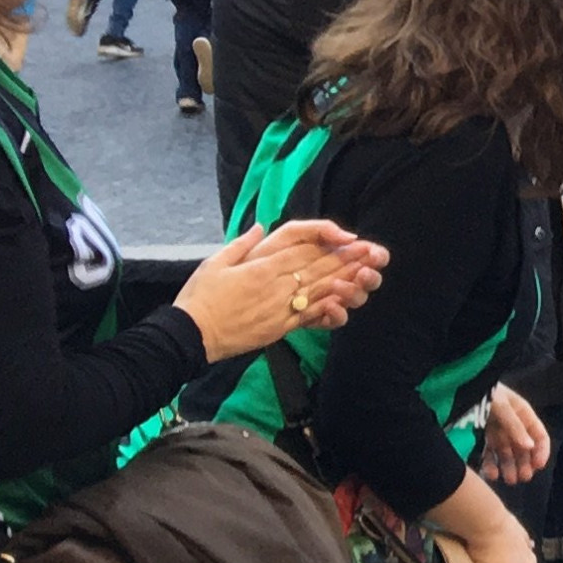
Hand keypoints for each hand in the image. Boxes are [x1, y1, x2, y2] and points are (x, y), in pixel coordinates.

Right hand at [174, 219, 385, 363]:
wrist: (190, 335)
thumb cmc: (199, 298)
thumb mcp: (215, 262)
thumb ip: (242, 244)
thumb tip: (259, 226)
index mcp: (261, 267)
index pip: (302, 251)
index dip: (329, 244)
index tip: (351, 239)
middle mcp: (275, 286)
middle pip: (318, 269)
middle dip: (347, 260)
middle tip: (372, 253)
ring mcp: (279, 309)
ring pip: (319, 292)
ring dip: (346, 282)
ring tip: (368, 274)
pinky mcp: (279, 328)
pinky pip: (309, 317)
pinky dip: (330, 310)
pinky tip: (347, 304)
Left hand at [475, 382, 551, 489]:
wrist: (456, 387)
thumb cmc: (484, 392)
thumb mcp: (501, 405)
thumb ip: (514, 426)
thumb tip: (530, 447)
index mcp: (523, 414)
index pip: (539, 435)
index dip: (541, 451)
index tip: (538, 466)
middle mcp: (513, 424)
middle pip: (524, 448)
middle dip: (525, 463)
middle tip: (522, 478)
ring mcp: (498, 431)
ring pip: (508, 454)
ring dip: (510, 468)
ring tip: (510, 481)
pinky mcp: (483, 437)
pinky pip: (490, 454)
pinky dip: (492, 465)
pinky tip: (492, 475)